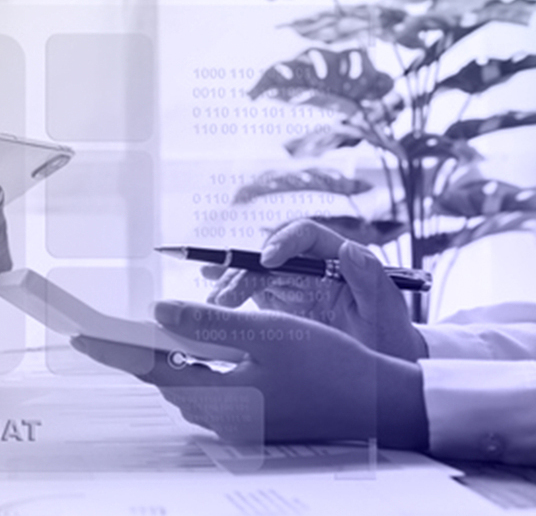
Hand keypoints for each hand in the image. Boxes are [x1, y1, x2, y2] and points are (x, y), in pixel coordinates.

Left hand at [71, 301, 427, 448]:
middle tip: (118, 323)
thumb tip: (158, 313)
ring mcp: (240, 425)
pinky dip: (204, 368)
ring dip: (178, 358)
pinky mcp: (256, 423)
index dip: (114, 349)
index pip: (150, 370)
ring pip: (191, 385)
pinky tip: (211, 348)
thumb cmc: (331, 364)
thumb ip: (209, 324)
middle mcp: (224, 420)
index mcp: (221, 400)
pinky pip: (215, 392)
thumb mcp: (266, 333)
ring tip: (165, 330)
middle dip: (146, 350)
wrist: (383, 403)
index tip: (79, 335)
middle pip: (168, 379)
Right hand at [205, 220, 425, 360]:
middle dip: (245, 271)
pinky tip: (210, 299)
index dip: (283, 241)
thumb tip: (351, 249)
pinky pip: (250, 293)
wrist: (383, 365)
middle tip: (225, 296)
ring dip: (232, 285)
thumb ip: (371, 279)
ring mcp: (292, 285)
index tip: (268, 260)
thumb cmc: (389, 337)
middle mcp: (311, 266)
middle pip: (270, 256)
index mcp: (337, 258)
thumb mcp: (386, 310)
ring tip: (214, 303)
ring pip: (254, 274)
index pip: (305, 235)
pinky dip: (230, 295)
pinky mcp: (278, 304)